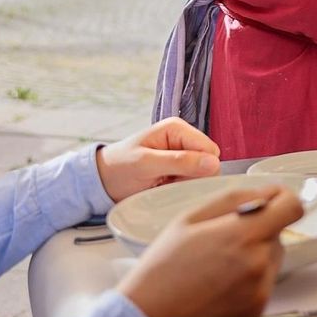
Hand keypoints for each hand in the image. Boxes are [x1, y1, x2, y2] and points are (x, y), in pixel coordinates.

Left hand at [96, 117, 221, 202]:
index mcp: (178, 128)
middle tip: (167, 182)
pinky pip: (193, 181)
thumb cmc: (119, 167)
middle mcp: (184, 138)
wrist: (102, 181)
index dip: (200, 167)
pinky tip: (165, 187)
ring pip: (202, 174)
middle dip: (192, 177)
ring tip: (163, 185)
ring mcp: (182, 154)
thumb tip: (214, 163)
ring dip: (185, 184)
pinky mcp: (179, 168)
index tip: (177, 177)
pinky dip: (181, 188)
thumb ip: (180, 162)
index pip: (210, 149)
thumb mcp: (146, 164)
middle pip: (209, 162)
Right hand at [118, 185, 302, 316]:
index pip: (292, 207)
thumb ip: (236, 198)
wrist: (148, 316)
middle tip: (224, 238)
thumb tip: (267, 192)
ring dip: (255, 254)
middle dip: (258, 229)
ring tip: (218, 263)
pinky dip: (249, 278)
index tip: (272, 201)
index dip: (283, 199)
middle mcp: (258, 264)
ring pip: (272, 258)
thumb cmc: (163, 269)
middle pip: (279, 234)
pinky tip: (220, 281)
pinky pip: (264, 282)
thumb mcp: (192, 217)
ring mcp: (259, 291)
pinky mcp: (256, 310)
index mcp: (244, 236)